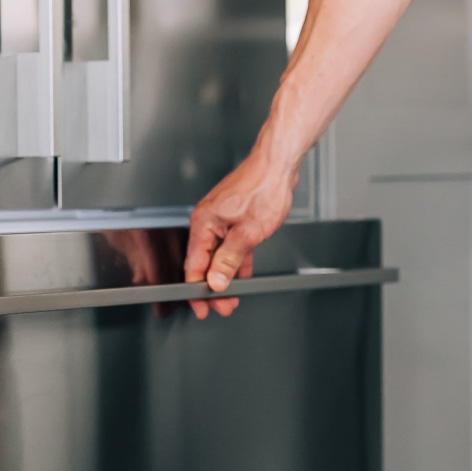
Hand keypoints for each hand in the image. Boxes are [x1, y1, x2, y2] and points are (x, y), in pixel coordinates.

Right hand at [185, 148, 296, 317]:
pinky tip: (241, 276)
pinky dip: (235, 262)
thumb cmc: (263, 187)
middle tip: (221, 306)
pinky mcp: (234, 219)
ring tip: (232, 297)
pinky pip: (231, 246)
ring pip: (219, 256)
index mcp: (203, 223)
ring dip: (225, 277)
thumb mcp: (247, 232)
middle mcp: (208, 221)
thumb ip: (229, 260)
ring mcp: (221, 220)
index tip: (202, 306)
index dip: (196, 290)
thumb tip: (216, 281)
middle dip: (213, 288)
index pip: (193, 265)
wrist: (277, 164)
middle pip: (205, 263)